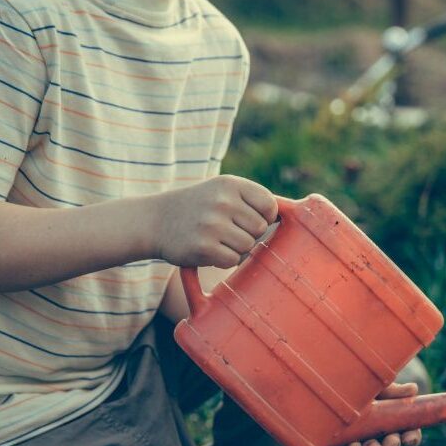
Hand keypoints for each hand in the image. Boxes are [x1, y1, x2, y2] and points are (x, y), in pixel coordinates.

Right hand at [155, 175, 277, 268]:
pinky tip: (208, 249)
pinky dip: (223, 259)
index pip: (270, 206)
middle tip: (225, 230)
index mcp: (231, 184)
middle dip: (247, 234)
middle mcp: (222, 201)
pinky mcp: (203, 247)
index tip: (248, 219)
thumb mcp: (222, 191)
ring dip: (236, 248)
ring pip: (248, 246)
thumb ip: (253, 199)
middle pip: (260, 229)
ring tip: (216, 239)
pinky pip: (232, 260)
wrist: (154, 221)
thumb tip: (290, 213)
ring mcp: (212, 224)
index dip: (264, 217)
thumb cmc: (198, 207)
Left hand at [337, 383, 422, 445]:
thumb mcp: (380, 386)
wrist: (336, 385)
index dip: (412, 438)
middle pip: (392, 444)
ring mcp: (364, 439)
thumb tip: (413, 389)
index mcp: (395, 418)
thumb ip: (394, 389)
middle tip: (390, 443)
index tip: (409, 438)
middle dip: (392, 445)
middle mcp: (382, 432)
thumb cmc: (364, 385)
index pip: (409, 433)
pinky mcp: (346, 443)